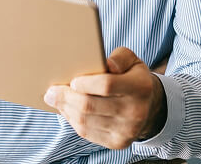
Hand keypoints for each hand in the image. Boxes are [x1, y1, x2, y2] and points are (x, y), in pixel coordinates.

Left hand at [44, 46, 166, 149]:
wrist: (149, 107)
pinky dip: (73, 121)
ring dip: (66, 110)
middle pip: (91, 106)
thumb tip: (106, 65)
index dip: (86, 83)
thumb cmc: (133, 77)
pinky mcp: (117, 143)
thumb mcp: (132, 60)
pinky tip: (66, 110)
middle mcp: (134, 112)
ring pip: (86, 122)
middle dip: (66, 98)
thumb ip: (119, 57)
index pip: (107, 85)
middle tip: (51, 91)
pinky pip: (88, 133)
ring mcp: (126, 131)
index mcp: (139, 88)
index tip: (72, 80)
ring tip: (55, 99)